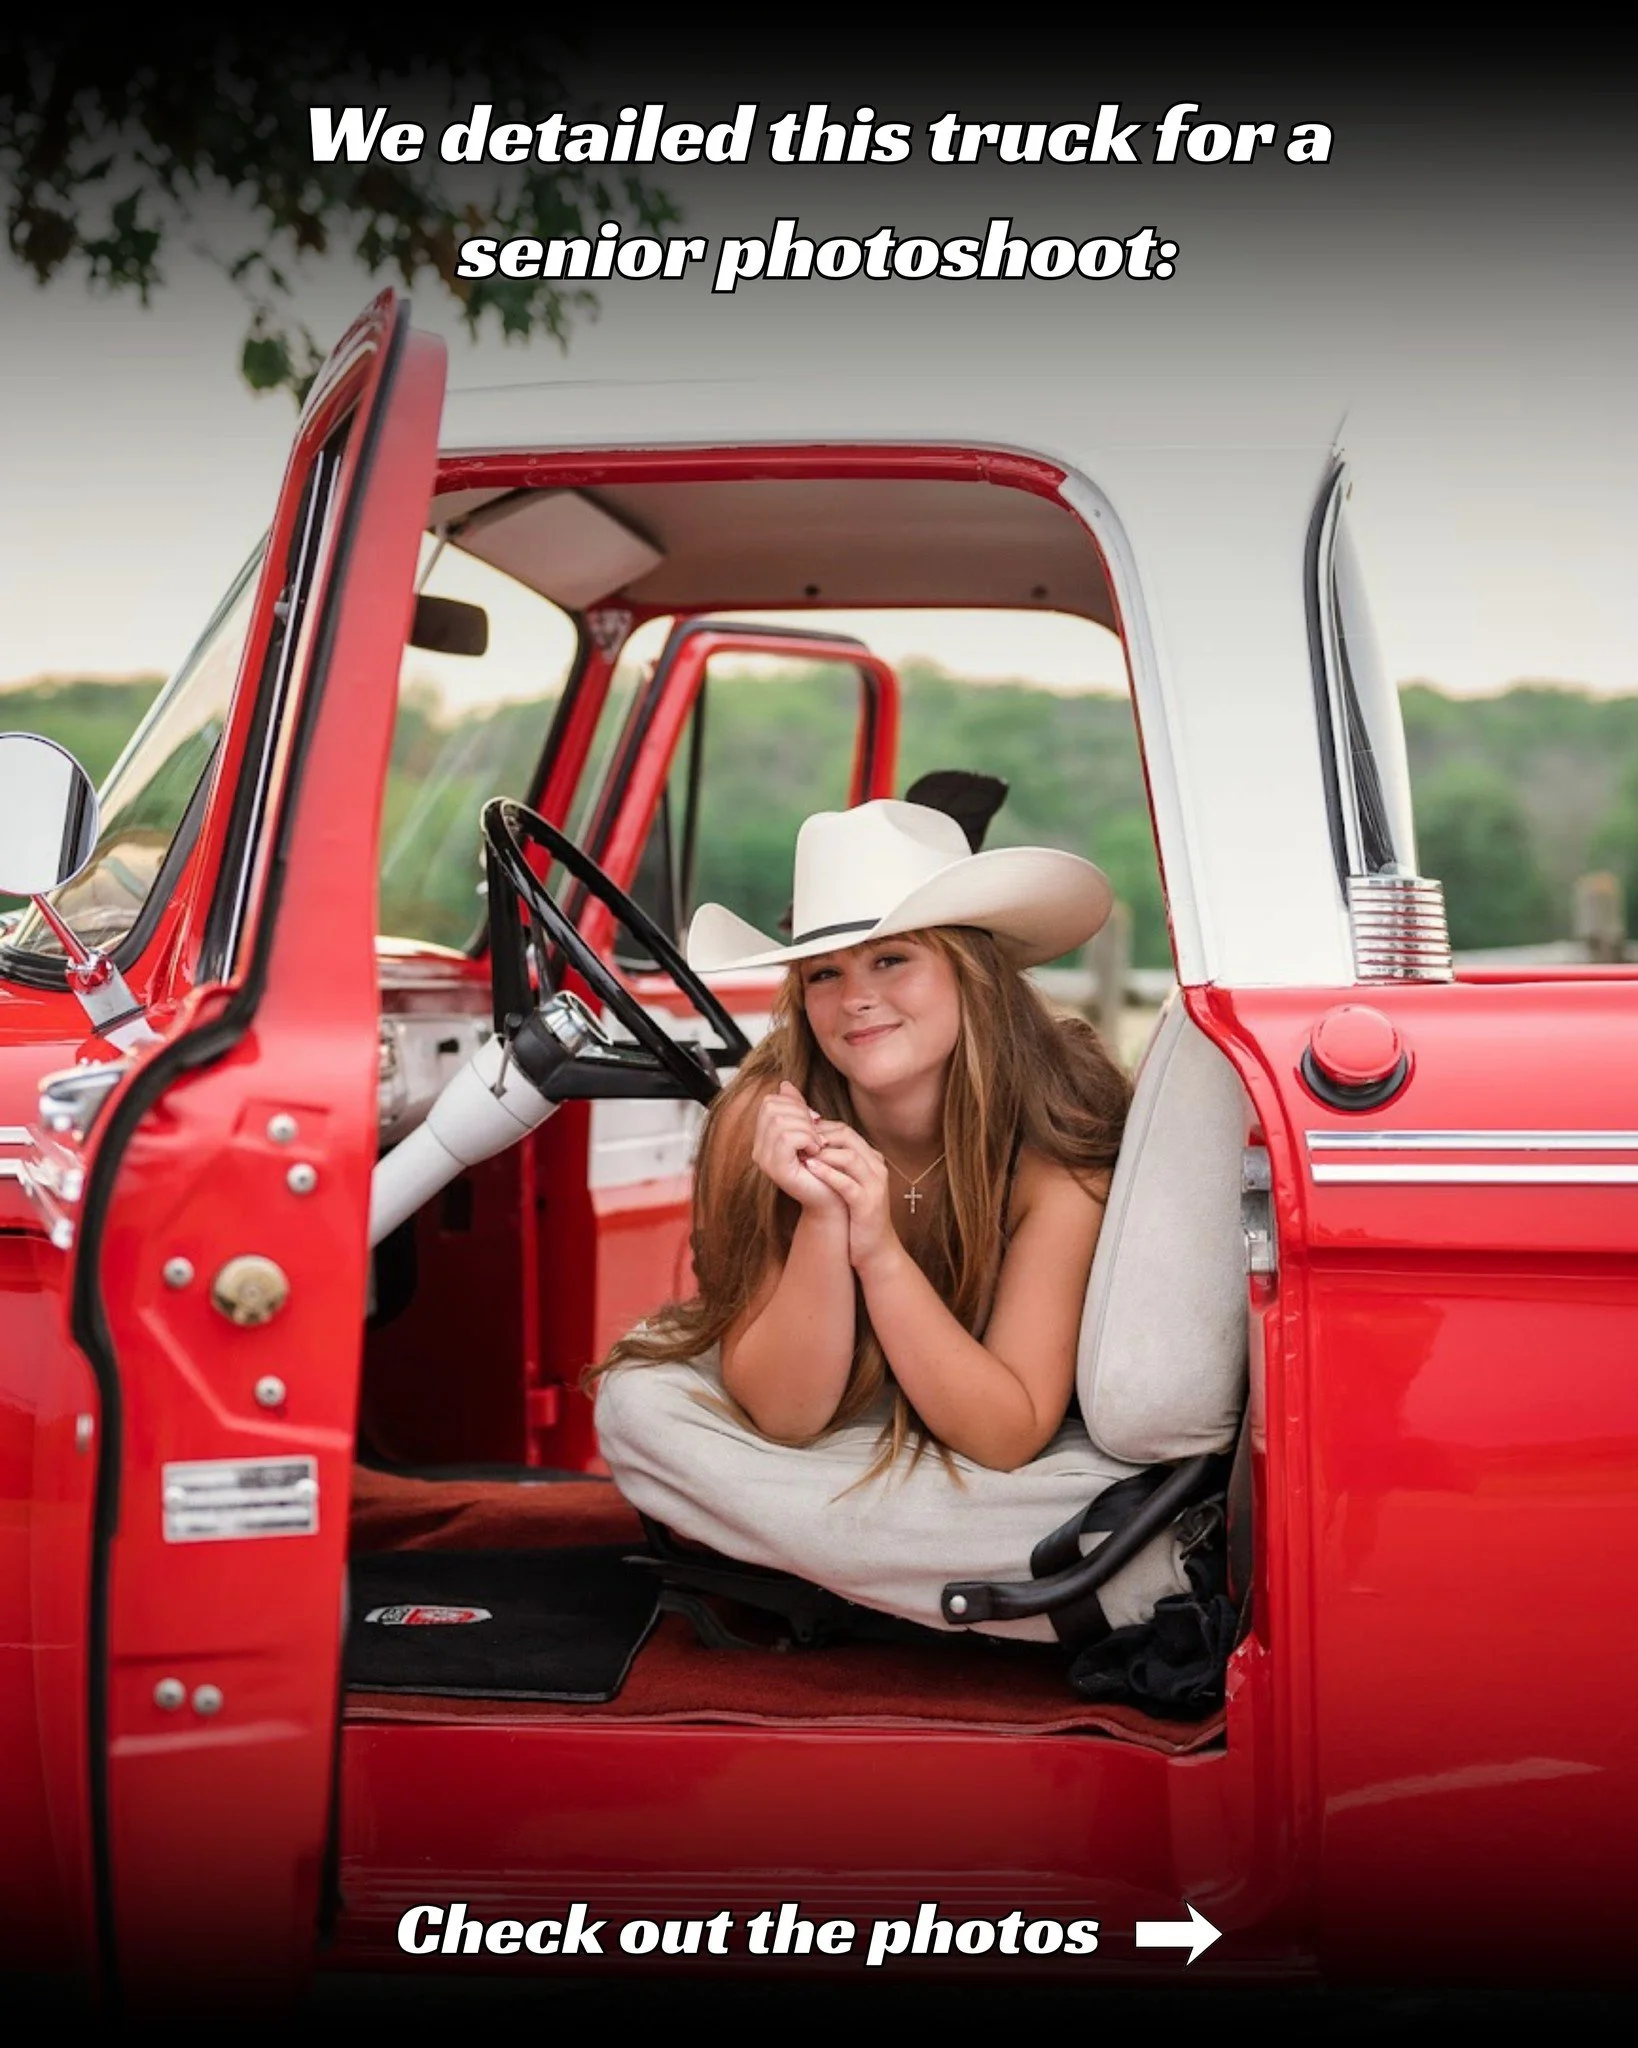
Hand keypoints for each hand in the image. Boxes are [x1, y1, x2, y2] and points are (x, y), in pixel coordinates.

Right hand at [751, 1082, 846, 1216]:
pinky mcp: (776, 1169)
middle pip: (772, 1107)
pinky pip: (787, 1138)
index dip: (795, 1104)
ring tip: (817, 1144)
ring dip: (806, 1128)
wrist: (833, 1198)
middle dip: (801, 1114)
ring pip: (779, 1121)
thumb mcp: (810, 1131)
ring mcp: (764, 1160)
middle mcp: (758, 1149)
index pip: (770, 1102)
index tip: (814, 1121)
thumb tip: (785, 1085)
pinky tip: (816, 1151)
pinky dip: (806, 1139)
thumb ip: (796, 1109)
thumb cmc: (825, 1166)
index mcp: (764, 1138)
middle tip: (817, 1134)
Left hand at [803, 1122, 900, 1272]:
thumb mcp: (849, 1183)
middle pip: (848, 1137)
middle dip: (819, 1136)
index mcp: (872, 1159)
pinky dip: (827, 1174)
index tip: (797, 1134)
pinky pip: (846, 1183)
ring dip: (822, 1153)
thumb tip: (808, 1147)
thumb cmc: (857, 1215)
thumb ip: (836, 1164)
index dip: (820, 1129)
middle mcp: (877, 1167)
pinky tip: (810, 1169)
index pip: (845, 1130)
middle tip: (796, 1140)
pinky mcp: (867, 1203)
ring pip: (849, 1156)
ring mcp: (875, 1185)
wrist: (875, 1248)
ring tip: (800, 1153)